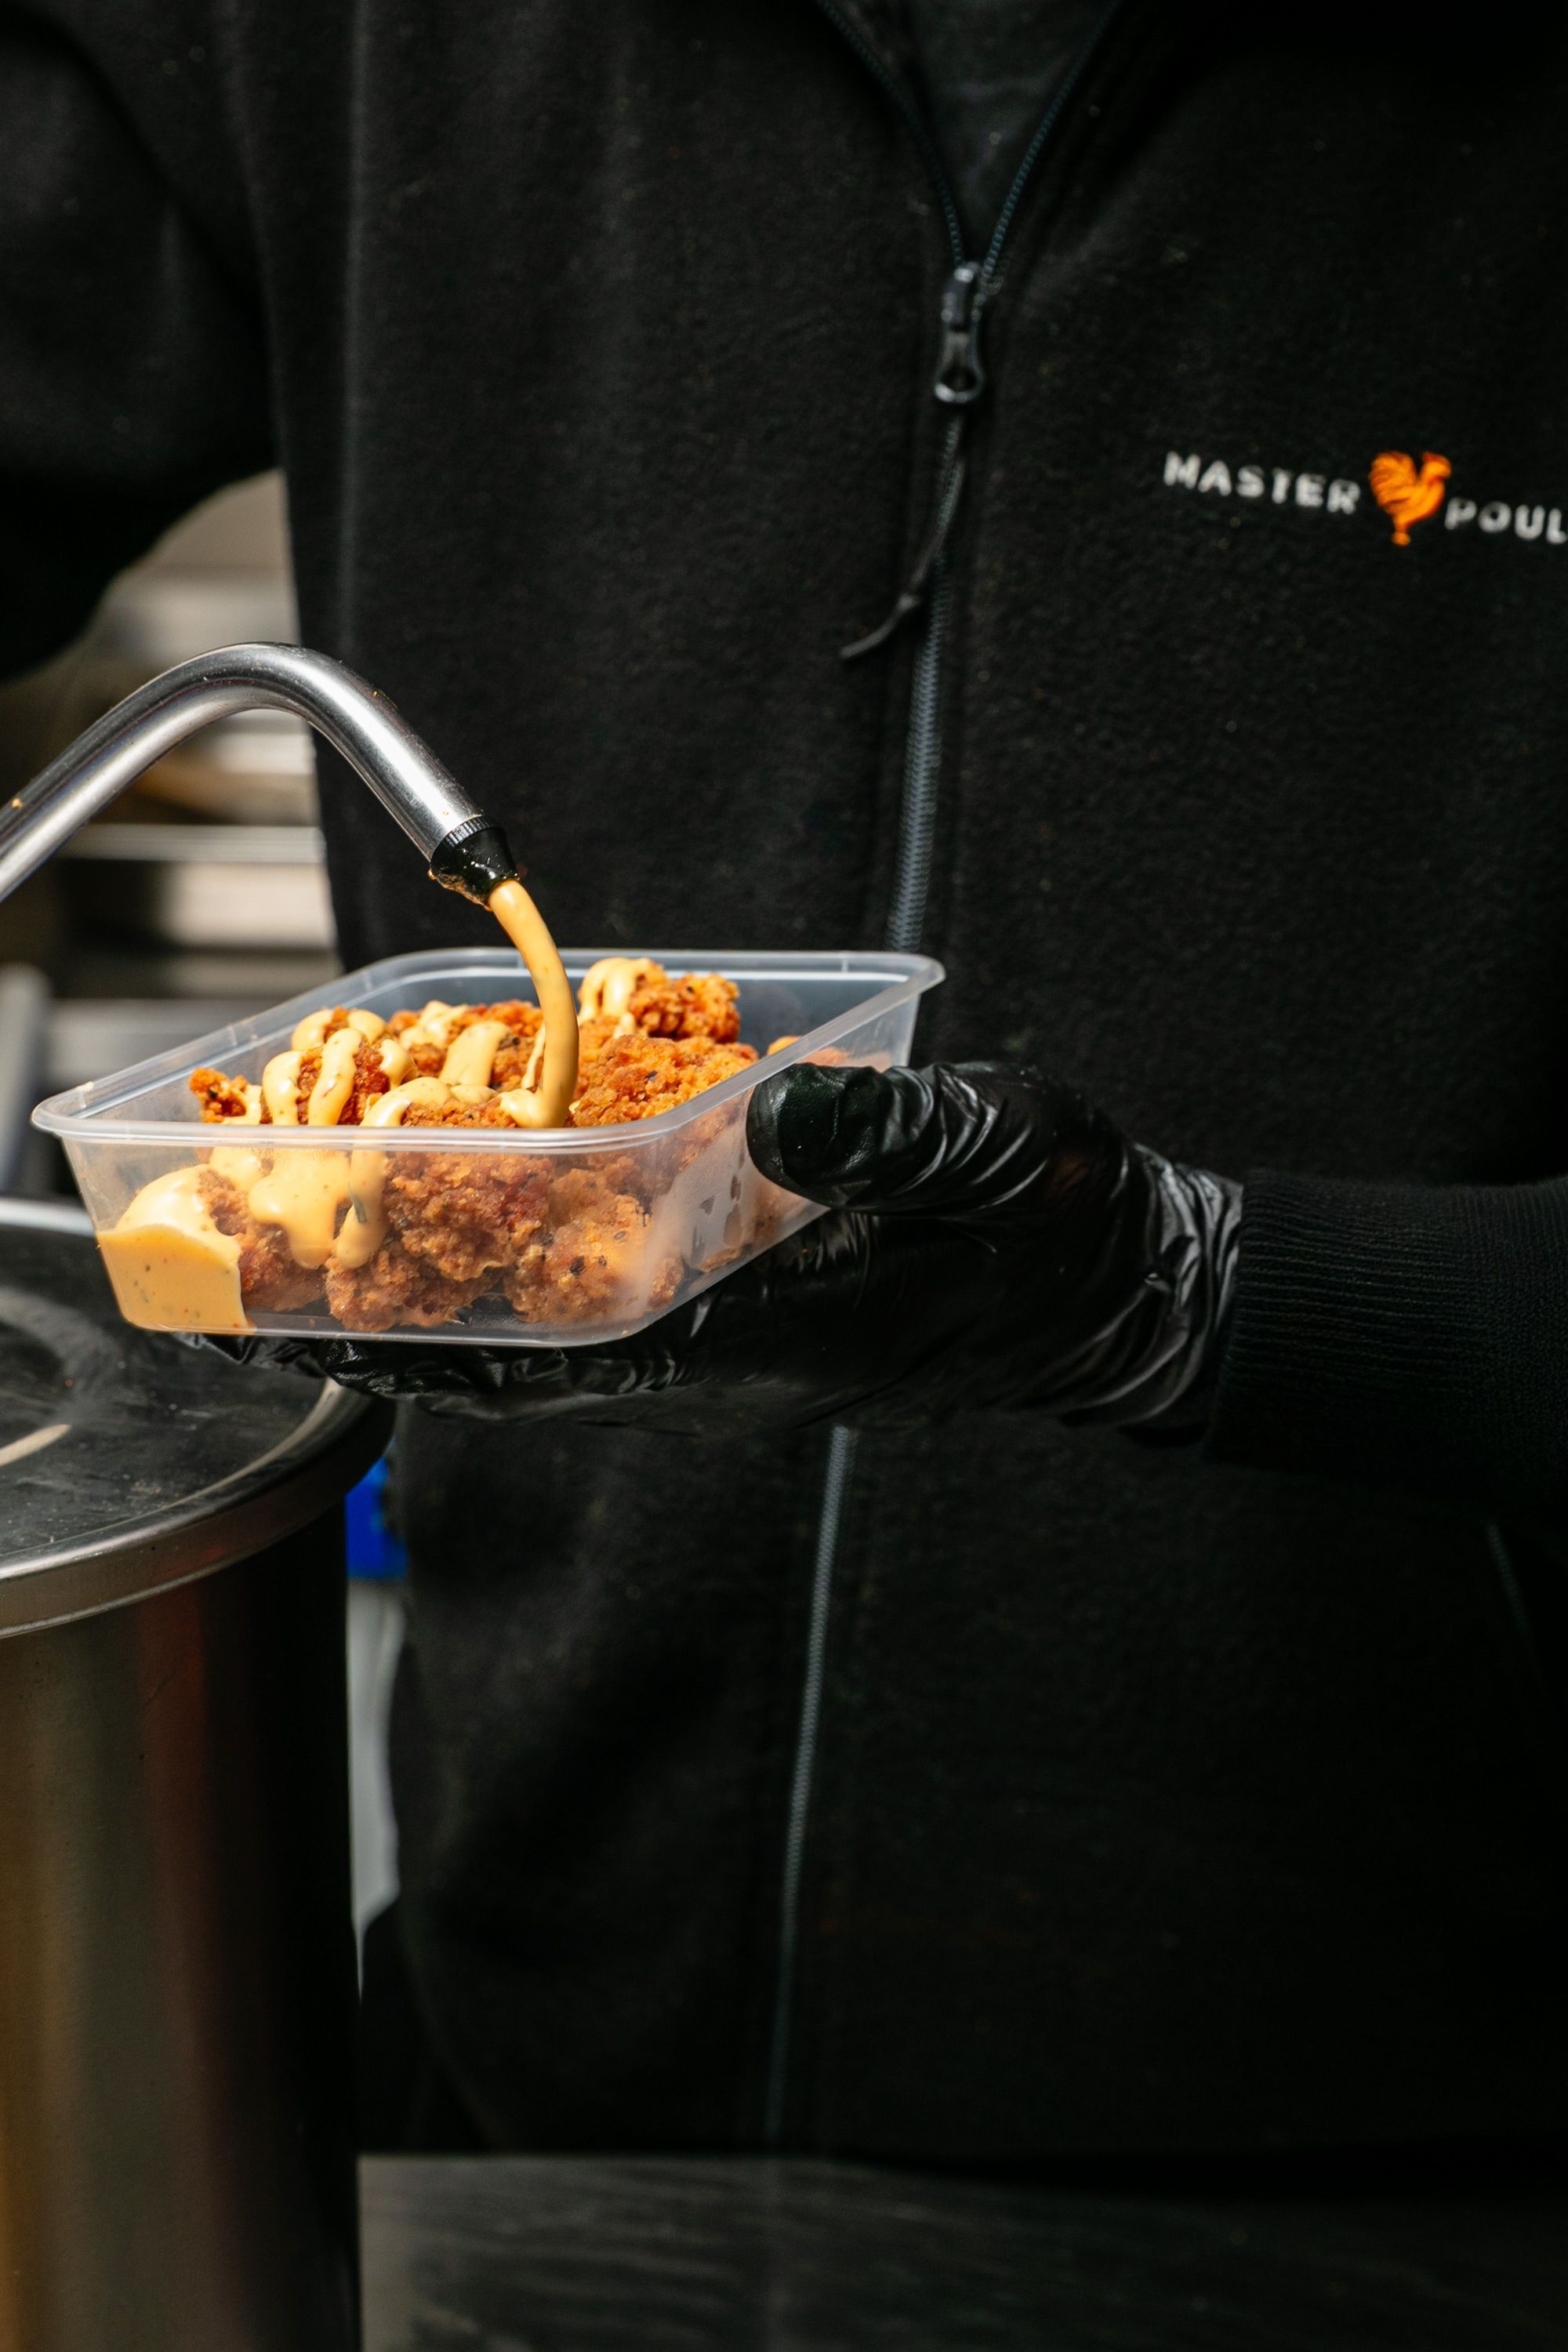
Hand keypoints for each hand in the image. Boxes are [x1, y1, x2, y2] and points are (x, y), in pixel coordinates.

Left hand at [214, 1062, 1239, 1438]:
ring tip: (317, 1231)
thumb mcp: (994, 1157)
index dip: (428, 1348)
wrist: (1109, 1280)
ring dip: (433, 1283)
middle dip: (386, 1320)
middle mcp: (719, 1349)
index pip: (562, 1364)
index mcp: (764, 1338)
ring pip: (546, 1323)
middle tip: (255, 1275)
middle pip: (517, 1353)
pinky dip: (515, 1247)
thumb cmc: (1057, 1230)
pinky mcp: (739, 1295)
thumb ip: (893, 1136)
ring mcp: (723, 1328)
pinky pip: (599, 1284)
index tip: (313, 1331)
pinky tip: (466, 1191)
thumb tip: (774, 1109)